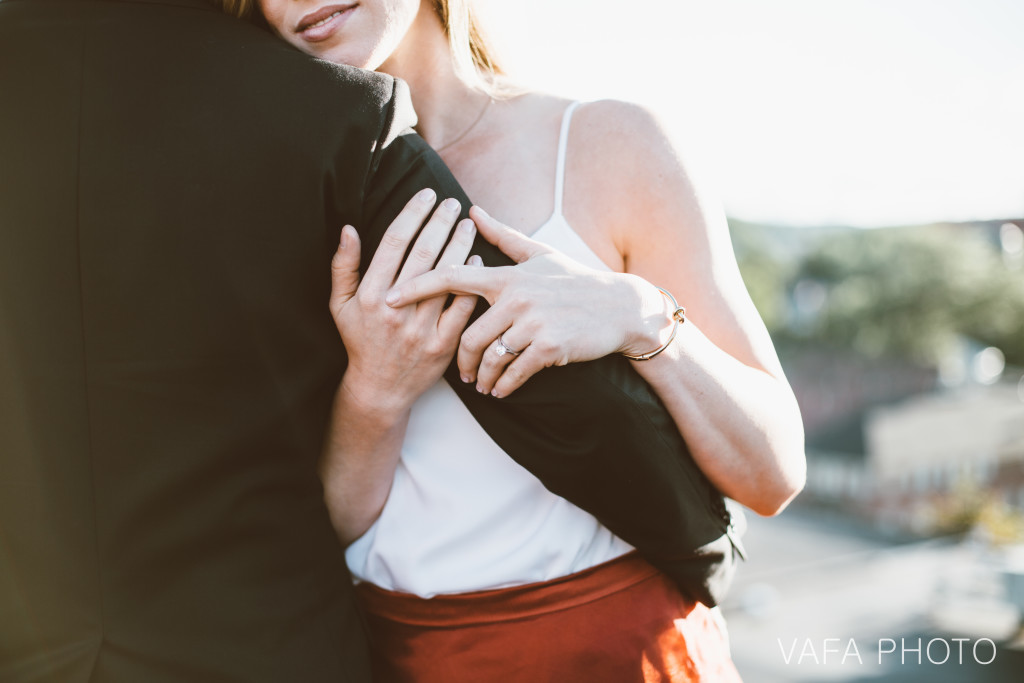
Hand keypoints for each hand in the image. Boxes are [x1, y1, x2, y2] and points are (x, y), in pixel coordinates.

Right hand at [330, 189, 479, 413]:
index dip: (412, 215)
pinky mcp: (443, 345)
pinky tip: (478, 262)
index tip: (426, 195)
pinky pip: (462, 308)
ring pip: (446, 278)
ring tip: (468, 225)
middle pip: (423, 255)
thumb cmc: (359, 341)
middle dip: (440, 223)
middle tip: (453, 203)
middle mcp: (395, 309)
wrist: (379, 389)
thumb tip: (348, 228)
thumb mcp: (340, 305)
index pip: (394, 243)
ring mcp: (421, 328)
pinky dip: (471, 283)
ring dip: (460, 247)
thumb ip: (343, 266)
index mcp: (370, 294)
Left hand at [384, 206, 673, 397]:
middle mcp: (516, 297)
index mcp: (507, 275)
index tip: (392, 299)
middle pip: (468, 334)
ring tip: (481, 385)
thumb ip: (502, 236)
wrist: (620, 307)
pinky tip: (502, 390)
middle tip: (461, 374)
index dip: (419, 287)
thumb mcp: (539, 254)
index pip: (453, 277)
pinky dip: (504, 385)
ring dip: (482, 377)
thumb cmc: (575, 280)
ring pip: (489, 357)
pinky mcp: (550, 347)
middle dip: (461, 360)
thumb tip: (472, 209)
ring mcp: (533, 323)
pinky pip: (514, 372)